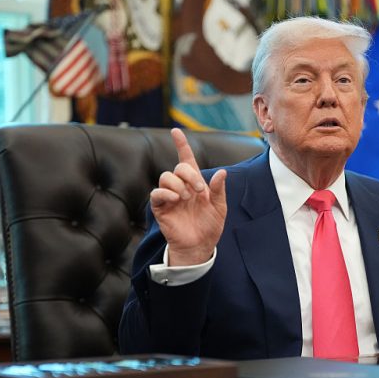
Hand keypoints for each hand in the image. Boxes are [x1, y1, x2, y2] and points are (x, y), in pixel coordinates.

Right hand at [150, 128, 226, 265]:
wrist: (200, 246)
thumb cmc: (209, 226)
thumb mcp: (220, 207)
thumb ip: (219, 190)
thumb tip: (222, 172)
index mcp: (195, 183)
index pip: (186, 159)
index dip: (181, 145)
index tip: (176, 131)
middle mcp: (181, 187)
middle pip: (178, 167)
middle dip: (189, 174)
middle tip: (199, 189)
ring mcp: (170, 197)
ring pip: (166, 177)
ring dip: (178, 184)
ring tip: (186, 197)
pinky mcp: (161, 208)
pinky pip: (156, 194)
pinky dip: (165, 193)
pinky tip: (176, 199)